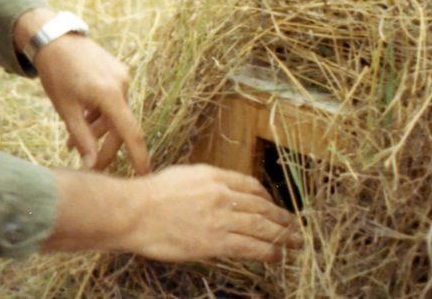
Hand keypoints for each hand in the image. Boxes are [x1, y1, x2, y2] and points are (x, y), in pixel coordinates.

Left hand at [17, 9, 148, 173]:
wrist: (54, 38)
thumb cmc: (56, 74)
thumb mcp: (66, 109)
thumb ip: (82, 138)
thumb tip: (92, 166)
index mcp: (110, 94)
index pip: (130, 132)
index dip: (139, 156)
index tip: (146, 175)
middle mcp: (121, 85)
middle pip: (120, 126)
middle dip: (105, 148)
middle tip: (91, 167)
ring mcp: (121, 77)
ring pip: (114, 114)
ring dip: (97, 131)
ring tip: (72, 143)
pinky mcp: (116, 72)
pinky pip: (111, 100)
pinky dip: (98, 114)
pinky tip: (81, 120)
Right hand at [125, 165, 302, 261]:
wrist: (135, 212)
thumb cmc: (150, 195)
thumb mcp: (182, 176)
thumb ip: (205, 182)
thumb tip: (220, 191)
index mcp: (213, 175)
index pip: (250, 185)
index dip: (267, 197)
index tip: (273, 205)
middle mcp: (222, 194)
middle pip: (262, 206)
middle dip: (283, 218)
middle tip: (296, 227)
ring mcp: (220, 218)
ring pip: (262, 226)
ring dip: (283, 236)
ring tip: (295, 243)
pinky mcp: (215, 242)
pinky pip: (250, 247)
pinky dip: (268, 252)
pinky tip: (277, 256)